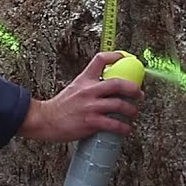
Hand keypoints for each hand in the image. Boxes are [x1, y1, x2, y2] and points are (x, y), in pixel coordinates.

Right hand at [17, 52, 143, 141]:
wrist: (45, 120)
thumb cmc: (60, 107)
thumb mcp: (74, 88)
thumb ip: (89, 86)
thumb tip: (108, 87)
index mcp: (84, 80)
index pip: (100, 60)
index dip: (116, 56)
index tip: (126, 58)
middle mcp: (88, 91)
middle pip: (117, 83)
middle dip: (133, 88)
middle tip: (139, 93)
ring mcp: (90, 106)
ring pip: (119, 105)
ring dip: (131, 110)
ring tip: (134, 113)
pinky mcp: (91, 122)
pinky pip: (114, 124)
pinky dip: (124, 128)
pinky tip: (126, 129)